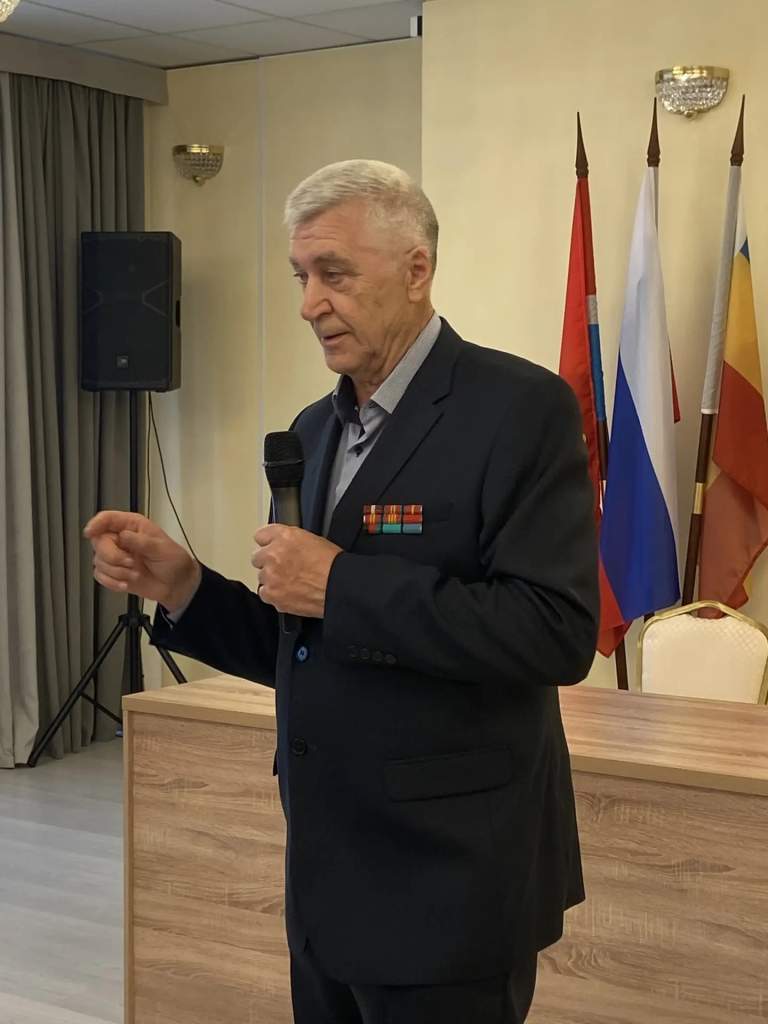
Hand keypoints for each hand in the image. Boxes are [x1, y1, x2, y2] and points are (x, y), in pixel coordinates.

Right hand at [84, 511, 201, 612]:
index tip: (90, 532)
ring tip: (135, 574)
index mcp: (132, 526)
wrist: (177, 585)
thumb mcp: (161, 548)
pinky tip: (126, 583)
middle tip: (130, 563)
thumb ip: (141, 541)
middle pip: (99, 542)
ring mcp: (117, 556)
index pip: (108, 519)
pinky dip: (112, 582)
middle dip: (112, 556)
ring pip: (98, 561)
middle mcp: (121, 539)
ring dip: (116, 571)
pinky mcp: (115, 573)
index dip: (96, 524)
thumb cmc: (174, 561)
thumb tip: (123, 535)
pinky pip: (100, 576)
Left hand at [252, 525, 341, 617]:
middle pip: (257, 557)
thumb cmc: (332, 565)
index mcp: (284, 536)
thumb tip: (284, 547)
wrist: (338, 587)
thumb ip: (291, 541)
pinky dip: (274, 595)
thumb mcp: (312, 540)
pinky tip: (288, 592)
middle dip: (268, 562)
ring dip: (272, 579)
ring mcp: (270, 575)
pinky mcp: (271, 594)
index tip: (271, 548)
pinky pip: (264, 593)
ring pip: (261, 577)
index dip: (268, 544)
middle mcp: (273, 554)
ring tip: (291, 582)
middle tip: (284, 568)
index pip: (261, 536)